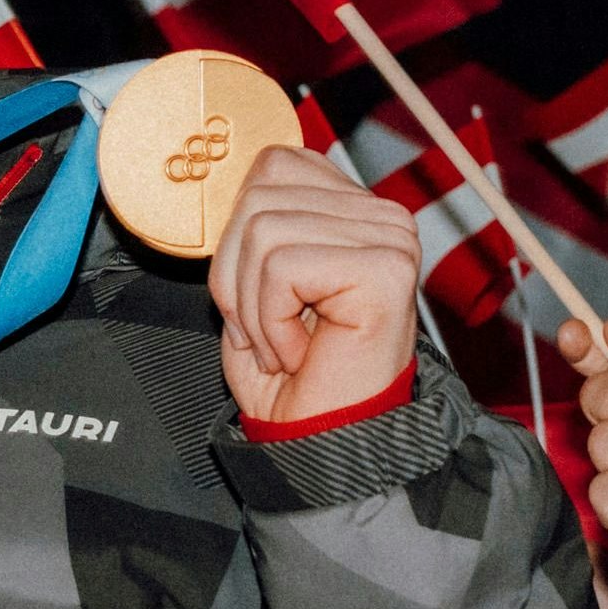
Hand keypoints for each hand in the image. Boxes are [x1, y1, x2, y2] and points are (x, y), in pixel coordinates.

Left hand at [211, 144, 421, 423]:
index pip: (271, 166)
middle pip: (259, 197)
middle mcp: (380, 215)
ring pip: (264, 230)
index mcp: (351, 208)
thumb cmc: (288, 376)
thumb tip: (218, 183)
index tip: (255, 298)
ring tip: (282, 346)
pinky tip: (298, 352)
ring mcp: (389, 238)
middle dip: (235, 276)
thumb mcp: (248, 285)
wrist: (320, 441)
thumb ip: (246, 225)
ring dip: (253, 307)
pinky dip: (271, 322)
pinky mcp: (386, 268)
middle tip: (263, 332)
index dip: (236, 238)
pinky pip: (283, 267)